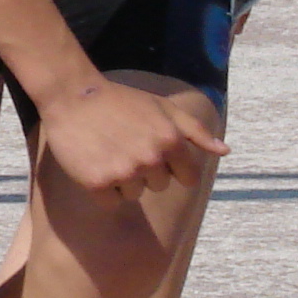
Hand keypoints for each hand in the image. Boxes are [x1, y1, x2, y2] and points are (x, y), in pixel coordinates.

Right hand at [38, 76, 225, 197]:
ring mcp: (123, 172)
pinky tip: (93, 164)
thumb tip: (225, 151)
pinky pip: (110, 202)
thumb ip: (195, 131)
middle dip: (144, 171)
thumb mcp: (163, 107)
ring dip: (122, 180)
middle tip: (123, 145)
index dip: (171, 167)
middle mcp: (150, 159)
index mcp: (170, 141)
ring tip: (106, 152)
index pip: (187, 178)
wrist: (72, 95)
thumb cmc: (120, 100)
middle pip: (158, 187)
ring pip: (133, 195)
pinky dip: (102, 189)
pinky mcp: (97, 182)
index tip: (151, 152)